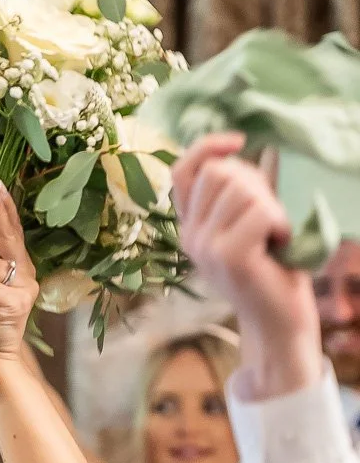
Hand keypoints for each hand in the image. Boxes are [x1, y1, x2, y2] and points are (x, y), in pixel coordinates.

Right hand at [171, 133, 322, 397]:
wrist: (278, 320)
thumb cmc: (270, 268)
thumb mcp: (244, 224)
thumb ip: (235, 192)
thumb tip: (237, 148)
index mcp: (189, 227)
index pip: (182, 171)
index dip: (207, 147)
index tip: (239, 143)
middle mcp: (190, 237)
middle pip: (219, 172)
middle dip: (255, 182)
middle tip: (268, 217)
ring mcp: (206, 248)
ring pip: (242, 189)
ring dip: (271, 204)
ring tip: (274, 234)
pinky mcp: (229, 257)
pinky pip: (261, 211)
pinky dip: (280, 221)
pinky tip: (280, 243)